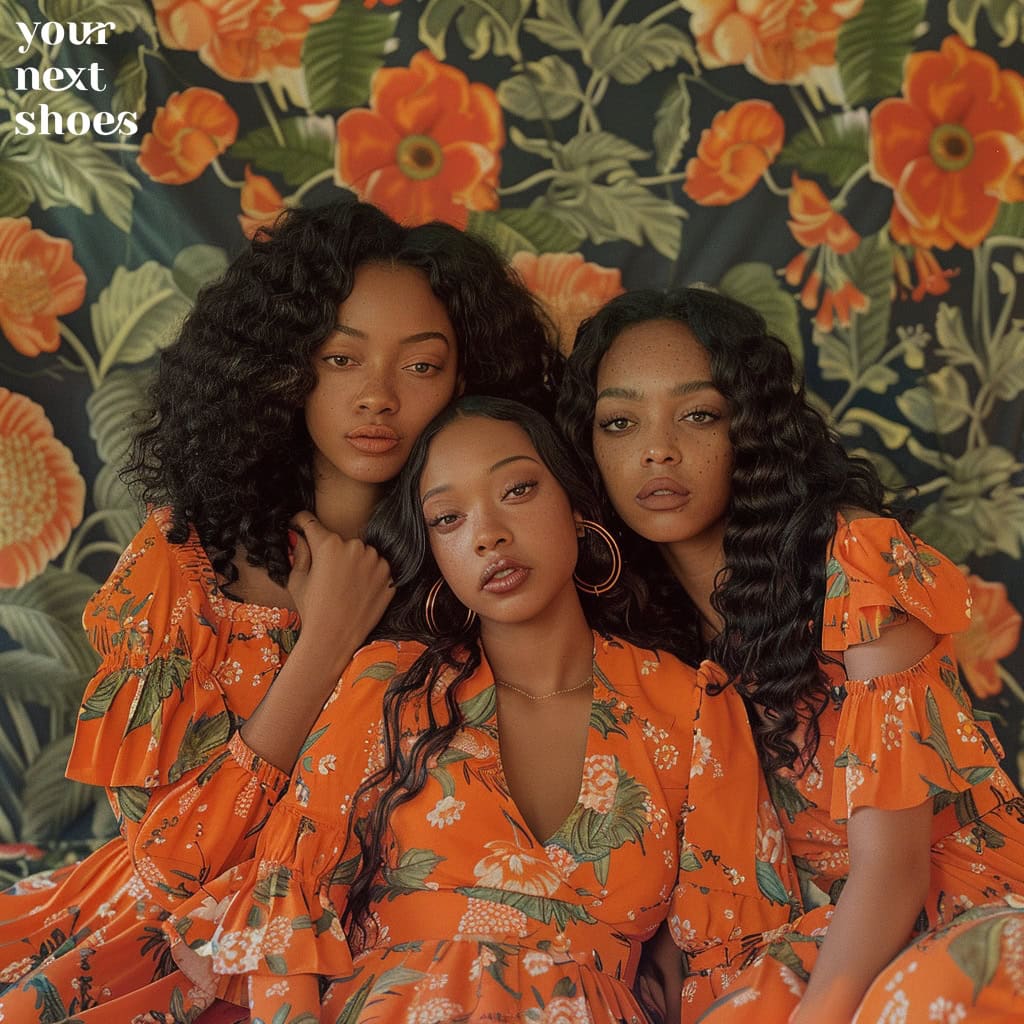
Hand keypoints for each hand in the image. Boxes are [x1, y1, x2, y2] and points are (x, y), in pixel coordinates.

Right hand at [287, 512, 393, 675]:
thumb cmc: (312, 610)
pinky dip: (368, 575)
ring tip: (344, 587)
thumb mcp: (297, 579)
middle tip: (325, 575)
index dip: (300, 522)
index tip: (298, 524)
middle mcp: (355, 546)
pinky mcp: (389, 575)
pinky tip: (358, 592)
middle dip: (332, 552)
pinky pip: (376, 567)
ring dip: (353, 563)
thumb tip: (300, 535)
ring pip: (361, 553)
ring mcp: (375, 560)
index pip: (311, 521)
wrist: (334, 640)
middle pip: (340, 541)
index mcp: (328, 544)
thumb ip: (300, 551)